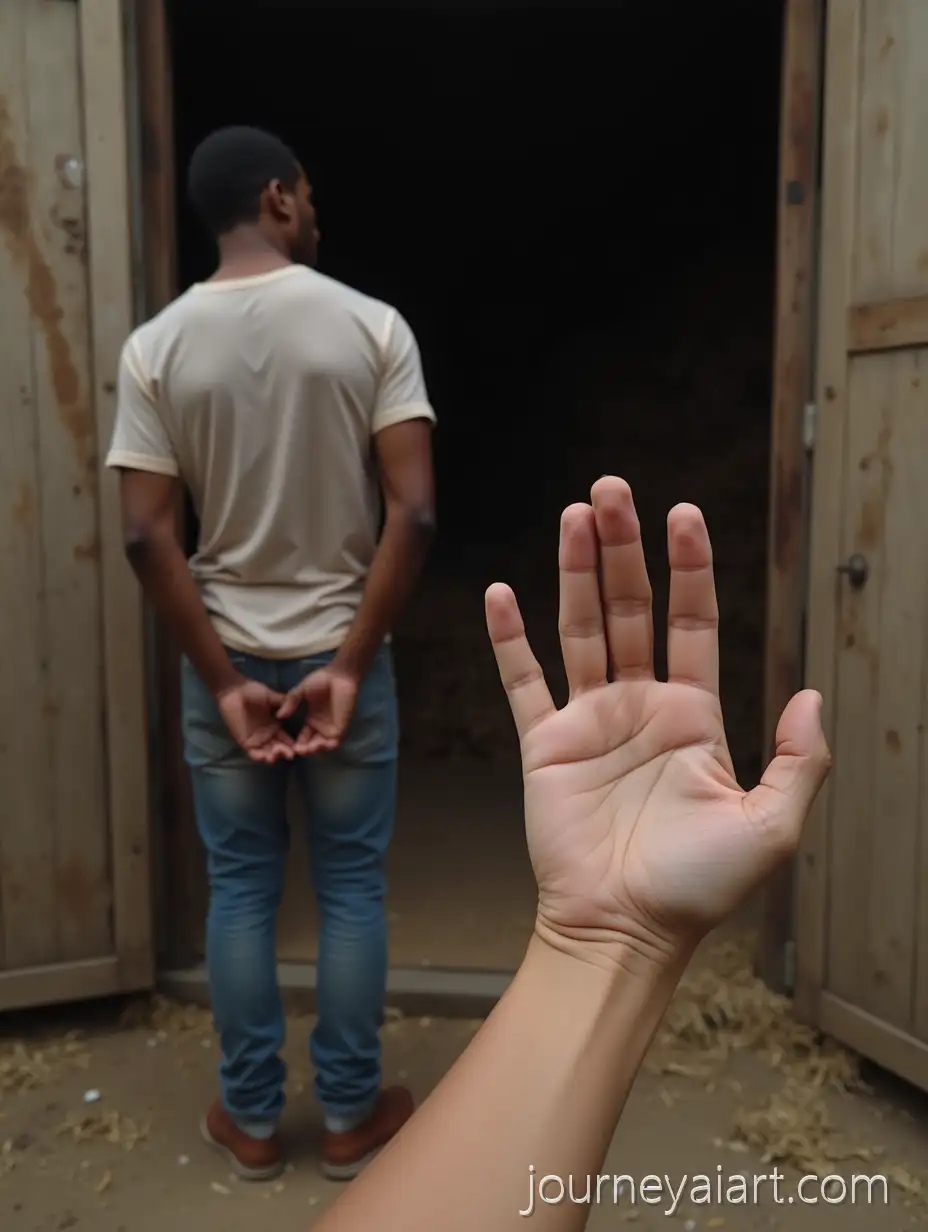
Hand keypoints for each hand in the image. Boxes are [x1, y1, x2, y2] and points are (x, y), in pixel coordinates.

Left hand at [216, 678, 294, 763]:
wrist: (234, 690)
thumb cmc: (252, 691)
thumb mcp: (272, 697)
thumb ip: (284, 703)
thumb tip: (298, 708)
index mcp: (274, 726)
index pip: (286, 739)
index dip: (292, 744)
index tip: (300, 747)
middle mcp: (266, 735)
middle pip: (278, 749)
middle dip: (285, 753)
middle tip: (290, 754)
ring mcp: (256, 739)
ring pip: (267, 754)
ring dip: (273, 757)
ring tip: (276, 754)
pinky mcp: (244, 742)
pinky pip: (253, 753)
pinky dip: (260, 757)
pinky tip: (265, 757)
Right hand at [277, 664, 359, 754]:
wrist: (338, 675)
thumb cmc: (321, 680)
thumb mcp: (301, 691)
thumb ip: (291, 702)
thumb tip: (279, 716)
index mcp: (312, 720)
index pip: (304, 738)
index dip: (298, 745)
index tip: (290, 747)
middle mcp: (321, 726)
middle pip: (313, 745)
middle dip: (305, 750)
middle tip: (298, 751)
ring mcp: (332, 727)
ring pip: (323, 746)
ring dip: (316, 750)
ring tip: (308, 749)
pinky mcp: (342, 726)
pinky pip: (335, 741)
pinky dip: (328, 746)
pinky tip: (320, 744)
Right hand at [485, 477, 829, 973]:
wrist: (623, 931)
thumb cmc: (698, 888)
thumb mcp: (772, 826)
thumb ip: (800, 759)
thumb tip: (811, 693)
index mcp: (694, 716)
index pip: (692, 622)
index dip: (689, 567)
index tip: (684, 513)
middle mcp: (640, 707)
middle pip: (632, 608)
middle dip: (623, 547)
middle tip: (610, 490)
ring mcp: (589, 721)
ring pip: (580, 628)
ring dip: (574, 571)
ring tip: (572, 516)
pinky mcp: (543, 744)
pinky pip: (523, 681)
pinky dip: (508, 639)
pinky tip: (502, 593)